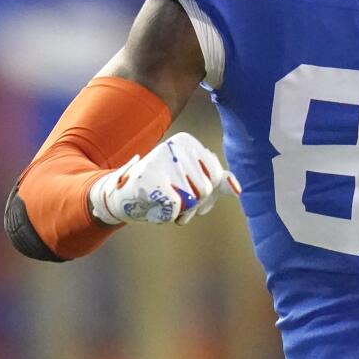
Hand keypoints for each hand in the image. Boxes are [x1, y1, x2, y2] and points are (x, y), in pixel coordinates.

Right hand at [89, 132, 240, 225]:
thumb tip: (238, 189)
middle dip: (193, 205)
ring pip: (192, 199)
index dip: (207, 194)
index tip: (188, 192)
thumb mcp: (193, 180)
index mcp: (189, 143)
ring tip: (163, 202)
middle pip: (206, 189)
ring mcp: (161, 160)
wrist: (121, 196)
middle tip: (174, 200)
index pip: (216, 176)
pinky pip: (175, 207)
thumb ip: (218, 181)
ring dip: (180, 211)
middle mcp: (175, 146)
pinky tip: (153, 207)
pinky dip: (165, 215)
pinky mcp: (148, 177)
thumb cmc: (163, 187)